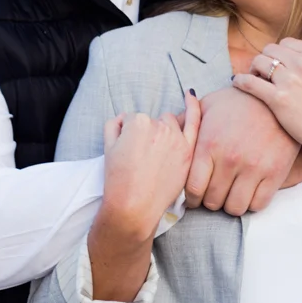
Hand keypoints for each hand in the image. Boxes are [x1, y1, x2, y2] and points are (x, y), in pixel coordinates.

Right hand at [98, 92, 201, 239]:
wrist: (133, 206)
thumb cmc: (118, 179)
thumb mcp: (107, 146)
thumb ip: (115, 124)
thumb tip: (124, 119)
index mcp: (137, 122)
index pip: (133, 120)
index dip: (128, 136)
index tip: (127, 153)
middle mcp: (159, 125)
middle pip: (153, 121)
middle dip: (147, 134)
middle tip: (141, 157)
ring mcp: (176, 138)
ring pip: (169, 123)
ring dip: (164, 132)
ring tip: (155, 156)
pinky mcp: (187, 152)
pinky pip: (194, 122)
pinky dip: (193, 106)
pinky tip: (190, 95)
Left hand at [185, 86, 299, 215]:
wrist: (276, 99)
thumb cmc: (238, 102)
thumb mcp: (208, 106)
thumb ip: (187, 122)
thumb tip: (169, 129)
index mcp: (209, 145)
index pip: (193, 188)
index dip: (191, 198)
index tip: (194, 196)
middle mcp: (230, 159)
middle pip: (212, 202)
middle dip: (210, 200)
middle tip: (213, 193)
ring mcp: (254, 168)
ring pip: (234, 207)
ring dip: (230, 203)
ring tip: (231, 192)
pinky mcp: (275, 173)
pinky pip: (258, 204)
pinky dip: (251, 202)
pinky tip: (249, 191)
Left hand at [232, 30, 301, 160]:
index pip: (287, 43)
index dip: (280, 52)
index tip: (278, 64)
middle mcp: (301, 64)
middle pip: (270, 50)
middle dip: (266, 58)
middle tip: (263, 72)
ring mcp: (288, 81)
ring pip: (259, 62)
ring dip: (253, 68)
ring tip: (254, 79)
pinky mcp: (277, 100)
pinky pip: (250, 82)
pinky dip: (240, 81)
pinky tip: (238, 84)